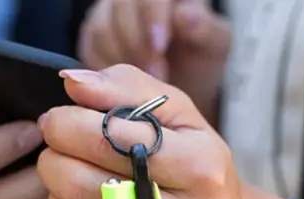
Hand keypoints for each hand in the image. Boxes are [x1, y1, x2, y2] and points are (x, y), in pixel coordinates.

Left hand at [38, 65, 297, 198]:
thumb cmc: (198, 164)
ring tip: (67, 172)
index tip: (58, 118)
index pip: (112, 140)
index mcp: (200, 168)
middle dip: (54, 157)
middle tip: (55, 144)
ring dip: (55, 190)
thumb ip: (127, 88)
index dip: (69, 124)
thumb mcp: (180, 114)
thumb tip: (73, 84)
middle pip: (85, 185)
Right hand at [77, 0, 230, 117]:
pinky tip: (125, 86)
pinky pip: (89, 50)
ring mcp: (109, 14)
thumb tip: (186, 16)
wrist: (181, 82)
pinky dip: (106, 71)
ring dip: (122, 60)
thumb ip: (205, 29)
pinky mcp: (92, 37)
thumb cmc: (198, 58)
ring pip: (100, 28)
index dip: (152, 15)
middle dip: (137, 44)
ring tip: (145, 84)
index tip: (160, 46)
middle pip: (120, 6)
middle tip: (156, 74)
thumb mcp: (214, 45)